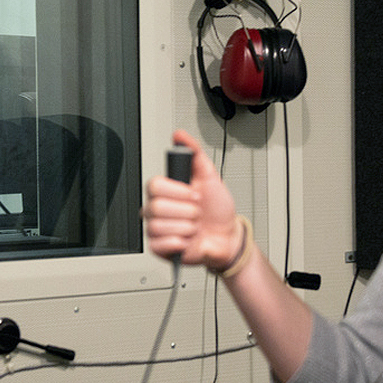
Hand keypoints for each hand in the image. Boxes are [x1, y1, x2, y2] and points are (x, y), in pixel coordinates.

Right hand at [143, 130, 242, 269]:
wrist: (227, 237)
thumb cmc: (217, 209)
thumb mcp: (210, 176)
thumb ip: (195, 153)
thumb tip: (179, 135)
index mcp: (166, 190)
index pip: (155, 185)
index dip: (178, 191)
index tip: (196, 194)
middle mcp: (159, 208)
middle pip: (156, 206)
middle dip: (186, 211)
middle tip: (197, 212)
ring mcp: (157, 228)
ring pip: (158, 226)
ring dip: (186, 227)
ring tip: (194, 227)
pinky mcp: (159, 247)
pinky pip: (159, 244)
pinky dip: (179, 242)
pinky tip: (188, 240)